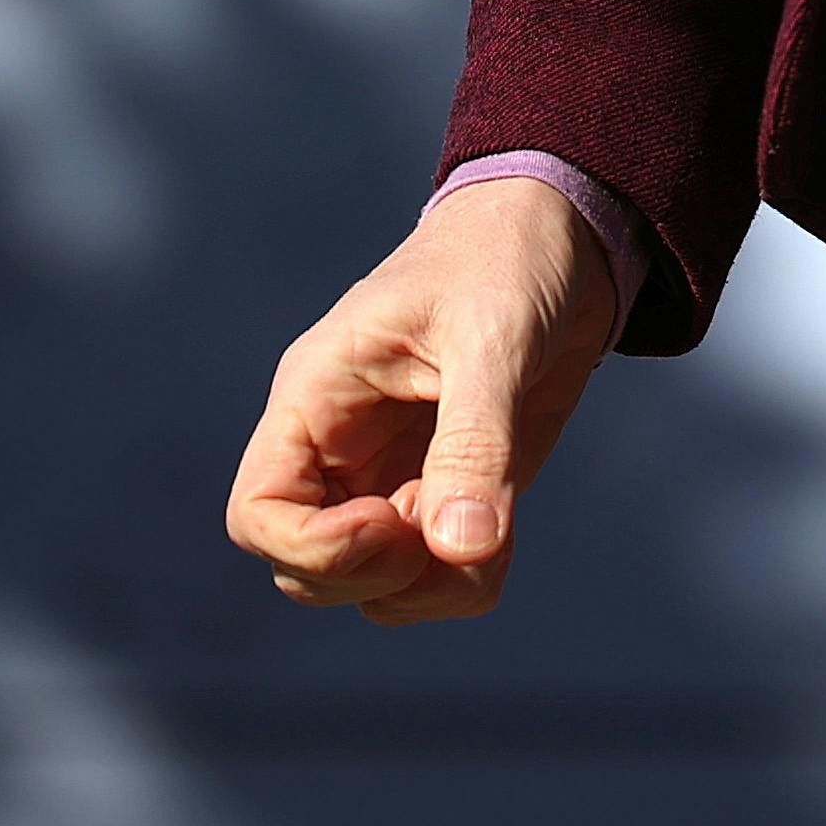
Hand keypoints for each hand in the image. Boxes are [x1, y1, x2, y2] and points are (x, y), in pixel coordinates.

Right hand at [228, 174, 623, 622]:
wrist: (567, 236)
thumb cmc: (505, 258)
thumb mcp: (491, 336)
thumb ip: (475, 442)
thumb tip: (460, 549)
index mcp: (317, 399)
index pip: (258, 513)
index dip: (312, 548)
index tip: (392, 522)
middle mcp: (341, 450)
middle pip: (307, 572)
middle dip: (378, 576)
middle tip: (452, 529)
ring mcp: (392, 478)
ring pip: (372, 589)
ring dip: (430, 589)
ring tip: (489, 526)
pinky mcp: (447, 493)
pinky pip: (433, 576)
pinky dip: (467, 577)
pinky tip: (504, 529)